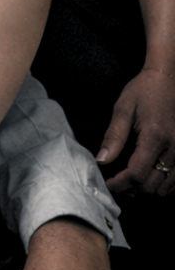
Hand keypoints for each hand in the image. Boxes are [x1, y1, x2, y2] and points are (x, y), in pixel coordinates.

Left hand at [96, 66, 174, 195]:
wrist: (169, 78)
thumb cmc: (144, 91)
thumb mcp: (123, 108)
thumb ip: (113, 136)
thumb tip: (101, 160)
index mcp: (155, 137)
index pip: (136, 174)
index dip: (119, 184)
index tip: (107, 184)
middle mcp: (173, 149)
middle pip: (152, 187)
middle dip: (131, 191)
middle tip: (115, 185)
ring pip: (166, 189)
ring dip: (146, 191)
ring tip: (129, 184)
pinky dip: (162, 187)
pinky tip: (148, 179)